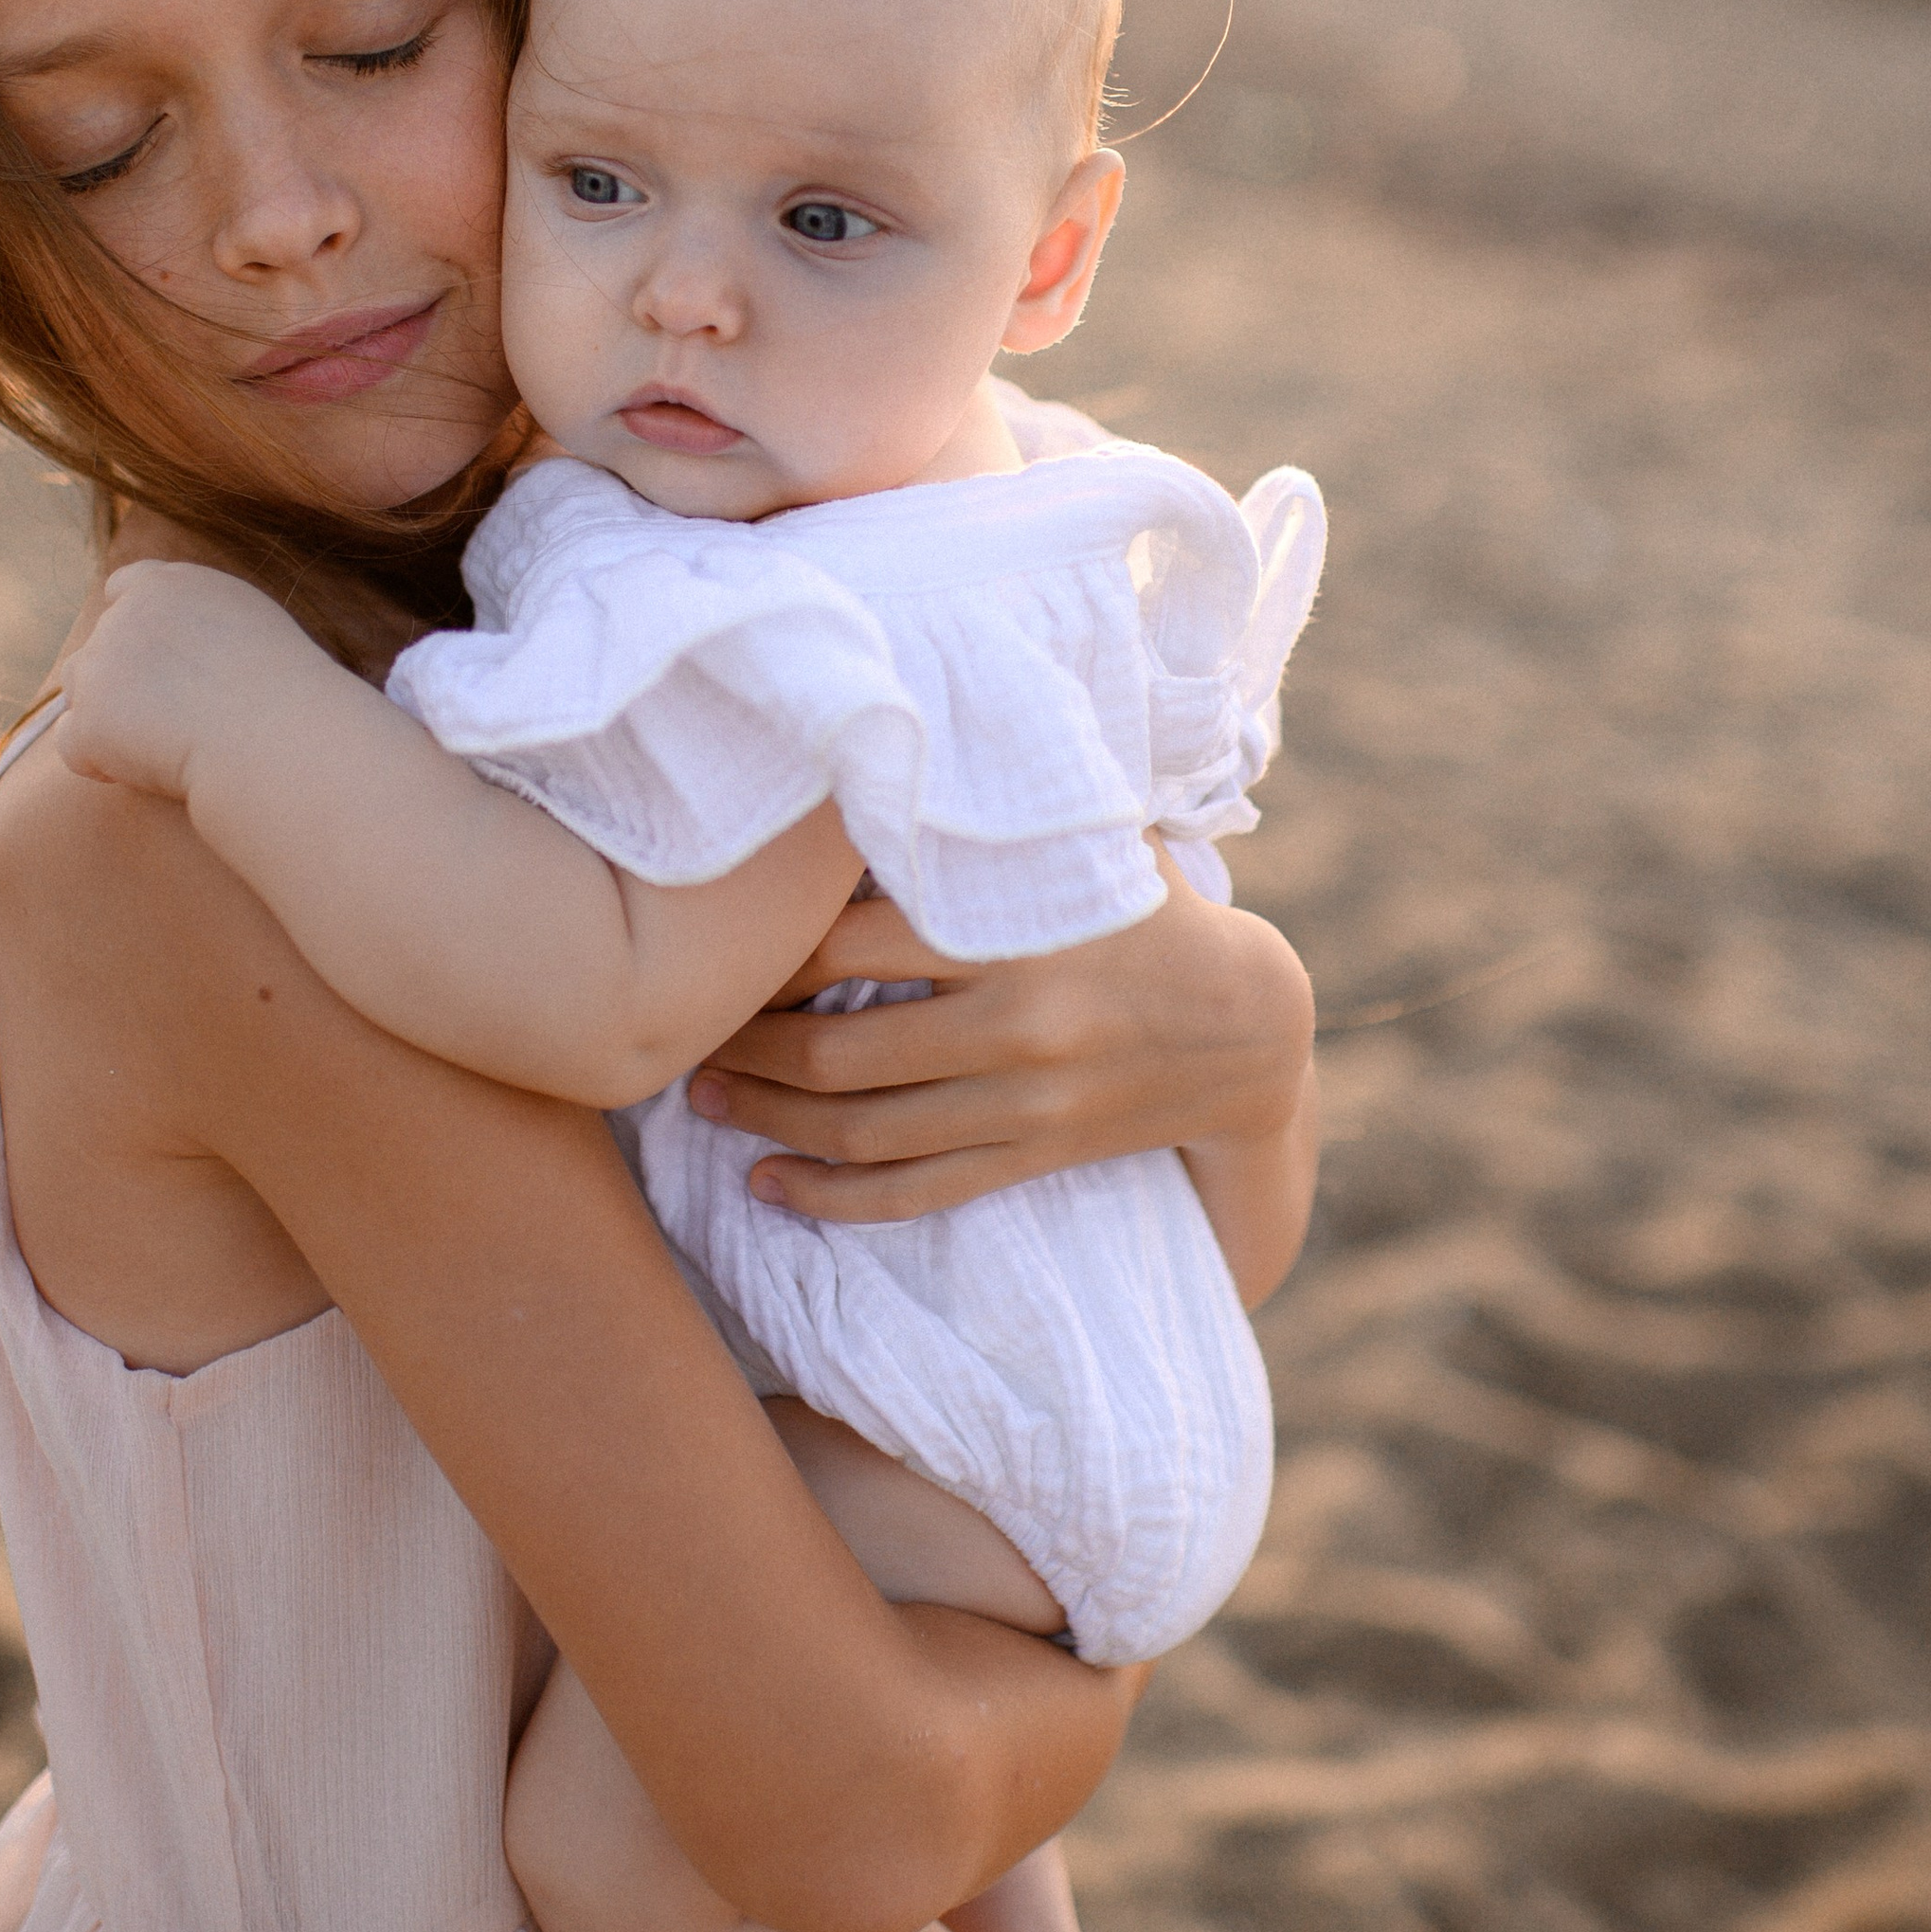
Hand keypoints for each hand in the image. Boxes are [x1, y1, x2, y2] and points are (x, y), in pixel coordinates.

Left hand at [55, 560, 314, 803]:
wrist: (274, 733)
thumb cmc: (286, 691)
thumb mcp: (252, 626)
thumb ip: (204, 622)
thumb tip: (186, 649)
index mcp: (168, 585)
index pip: (122, 589)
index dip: (130, 628)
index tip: (151, 664)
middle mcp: (125, 616)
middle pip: (99, 648)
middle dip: (122, 684)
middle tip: (172, 723)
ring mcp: (101, 666)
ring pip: (78, 692)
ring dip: (105, 718)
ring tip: (156, 748)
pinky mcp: (90, 719)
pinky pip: (73, 745)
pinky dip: (99, 763)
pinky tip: (142, 774)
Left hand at [689, 860, 1315, 1225]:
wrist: (1247, 1027)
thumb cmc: (1144, 909)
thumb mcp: (1085, 840)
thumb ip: (997, 802)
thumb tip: (883, 731)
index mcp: (1013, 935)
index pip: (848, 949)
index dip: (766, 957)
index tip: (718, 949)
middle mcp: (1016, 1027)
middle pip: (836, 1052)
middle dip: (744, 1050)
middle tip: (683, 1037)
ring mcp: (1024, 1106)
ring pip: (862, 1133)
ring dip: (767, 1122)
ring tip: (702, 1102)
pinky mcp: (1031, 1160)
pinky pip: (913, 1196)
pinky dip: (831, 1200)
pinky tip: (769, 1186)